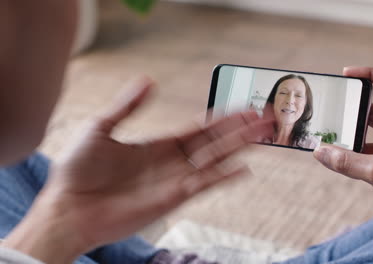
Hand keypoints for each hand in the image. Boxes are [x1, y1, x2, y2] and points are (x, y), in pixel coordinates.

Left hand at [4, 76, 273, 262]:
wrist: (68, 207)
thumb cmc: (78, 170)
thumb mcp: (101, 127)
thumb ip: (128, 106)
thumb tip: (149, 80)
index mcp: (159, 145)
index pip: (200, 128)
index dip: (223, 118)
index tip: (244, 108)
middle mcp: (173, 161)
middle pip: (215, 142)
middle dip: (241, 129)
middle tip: (265, 116)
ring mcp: (175, 180)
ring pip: (216, 159)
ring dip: (241, 146)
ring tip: (264, 134)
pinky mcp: (172, 198)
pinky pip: (205, 184)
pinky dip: (225, 176)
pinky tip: (244, 168)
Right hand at [313, 67, 372, 225]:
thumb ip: (346, 161)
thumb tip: (320, 152)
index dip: (372, 73)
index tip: (349, 74)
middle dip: (353, 111)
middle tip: (332, 111)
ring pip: (370, 130)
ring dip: (352, 134)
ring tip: (330, 136)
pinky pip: (370, 148)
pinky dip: (355, 151)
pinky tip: (338, 156)